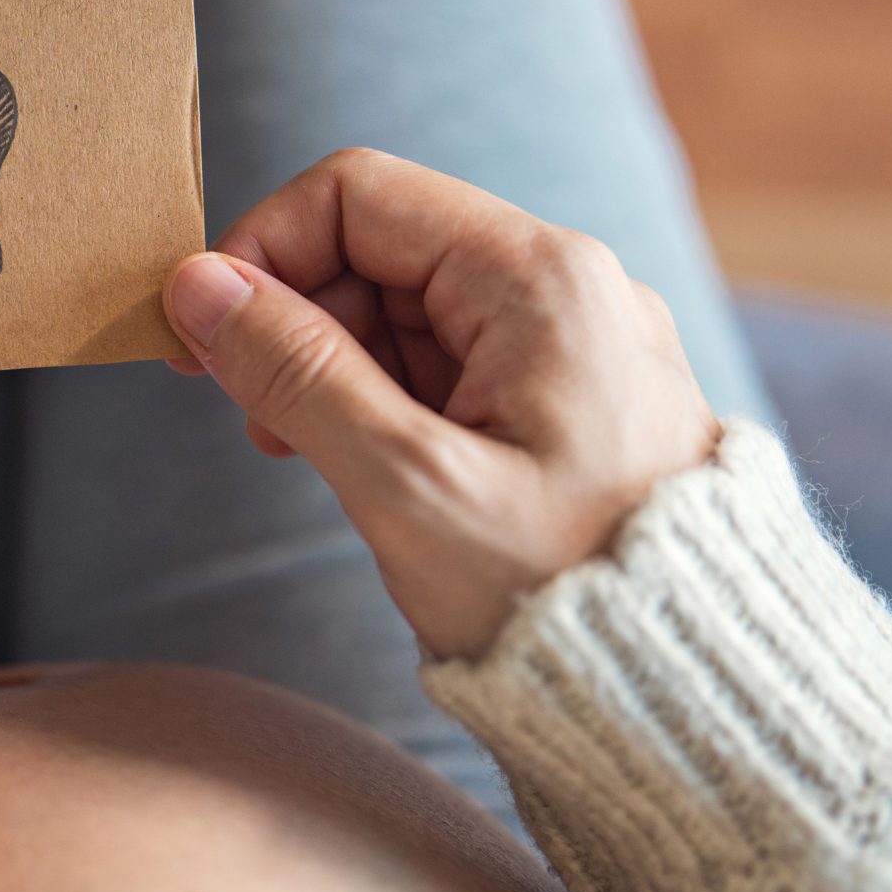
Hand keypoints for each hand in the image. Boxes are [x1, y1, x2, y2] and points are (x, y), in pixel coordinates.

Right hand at [161, 149, 720, 658]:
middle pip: (381, 246)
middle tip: (255, 421)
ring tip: (307, 458)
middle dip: (296, 319)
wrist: (694, 697)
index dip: (262, 251)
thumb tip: (197, 287)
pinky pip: (451, 361)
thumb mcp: (406, 486)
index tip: (203, 335)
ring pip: (408, 308)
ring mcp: (576, 341)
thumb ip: (295, 373)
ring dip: (335, 367)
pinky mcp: (573, 396)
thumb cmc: (562, 599)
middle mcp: (570, 286)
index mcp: (542, 279)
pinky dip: (387, 400)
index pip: (358, 194)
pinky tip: (367, 469)